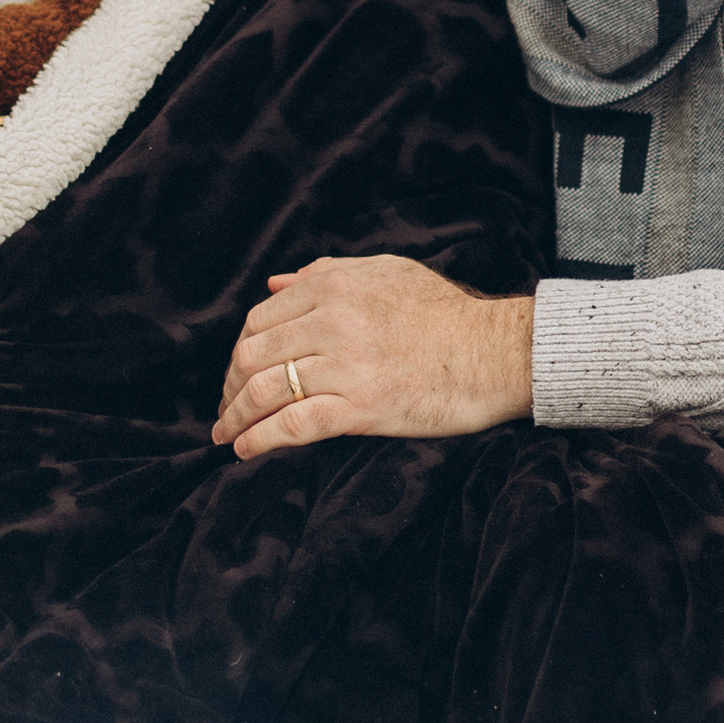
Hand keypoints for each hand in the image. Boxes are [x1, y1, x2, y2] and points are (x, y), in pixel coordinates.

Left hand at [212, 259, 534, 457]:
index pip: (260, 320)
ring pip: (264, 391)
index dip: (239, 351)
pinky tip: (245, 451)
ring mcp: (344, 366)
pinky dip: (259, 440)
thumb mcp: (386, 272)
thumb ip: (325, 273)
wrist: (497, 353)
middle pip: (252, 356)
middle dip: (229, 387)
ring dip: (235, 417)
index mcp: (333, 287)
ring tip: (227, 434)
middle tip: (226, 408)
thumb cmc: (447, 313)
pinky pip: (292, 426)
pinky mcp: (360, 407)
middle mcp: (331, 322)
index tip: (236, 373)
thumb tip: (275, 284)